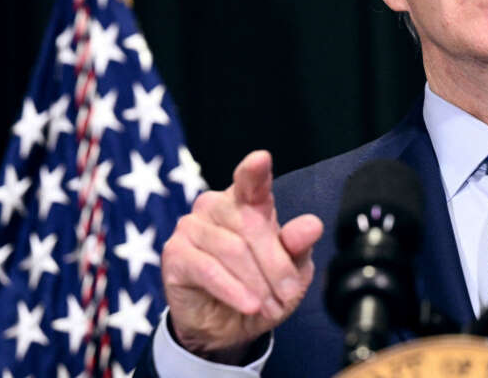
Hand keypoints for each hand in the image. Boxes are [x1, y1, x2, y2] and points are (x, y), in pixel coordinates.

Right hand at [161, 150, 323, 361]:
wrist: (227, 327)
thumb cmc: (261, 289)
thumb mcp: (290, 272)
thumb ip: (298, 247)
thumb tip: (312, 226)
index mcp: (246, 200)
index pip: (251, 181)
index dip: (255, 171)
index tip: (261, 159)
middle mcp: (216, 205)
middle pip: (251, 226)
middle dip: (275, 265)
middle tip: (288, 294)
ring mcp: (191, 226)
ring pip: (232, 250)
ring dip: (256, 283)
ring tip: (268, 306)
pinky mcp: (175, 254)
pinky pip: (208, 269)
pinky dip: (233, 290)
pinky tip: (249, 306)